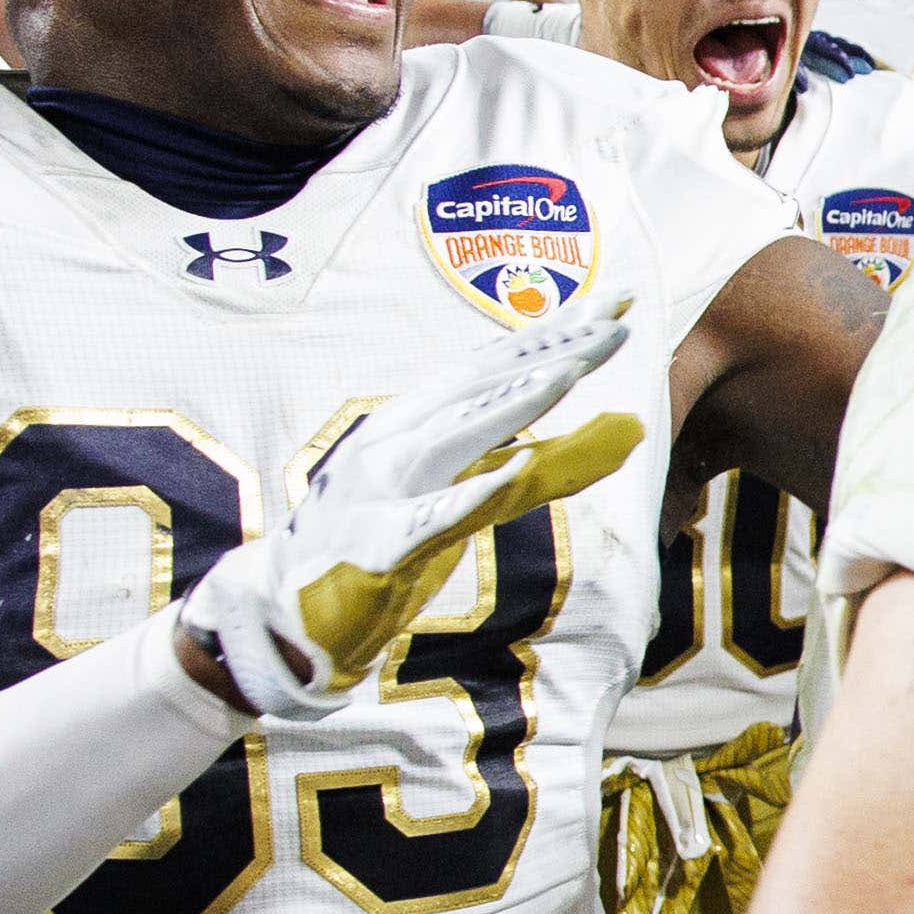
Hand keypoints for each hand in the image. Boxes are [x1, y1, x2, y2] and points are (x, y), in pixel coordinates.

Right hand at [184, 300, 643, 718]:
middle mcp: (398, 441)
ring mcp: (380, 490)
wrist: (284, 607)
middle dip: (548, 353)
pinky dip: (457, 498)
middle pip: (482, 389)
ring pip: (451, 439)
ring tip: (565, 375)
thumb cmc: (384, 539)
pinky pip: (420, 520)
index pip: (497, 370)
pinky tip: (499, 477)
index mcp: (420, 423)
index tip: (619, 307)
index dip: (556, 336)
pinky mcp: (371, 546)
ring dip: (507, 406)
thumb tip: (629, 431)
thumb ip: (550, 465)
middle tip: (616, 324)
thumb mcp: (474, 495)